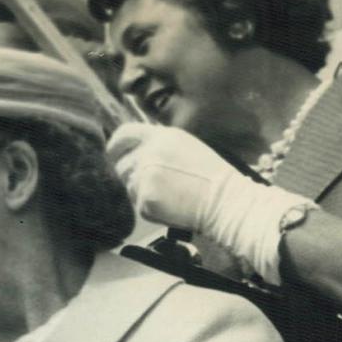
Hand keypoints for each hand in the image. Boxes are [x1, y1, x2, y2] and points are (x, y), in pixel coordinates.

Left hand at [108, 124, 301, 281]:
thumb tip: (135, 149)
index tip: (114, 153)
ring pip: (130, 185)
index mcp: (161, 137)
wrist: (227, 203)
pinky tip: (172, 207)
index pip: (124, 133)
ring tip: (171, 195)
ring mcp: (145, 178)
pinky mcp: (145, 200)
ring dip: (142, 191)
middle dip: (133, 175)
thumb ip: (158, 145)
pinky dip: (150, 208)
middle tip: (154, 185)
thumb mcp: (186, 147)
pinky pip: (138, 204)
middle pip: (123, 164)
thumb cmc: (213, 176)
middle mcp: (148, 154)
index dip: (116, 144)